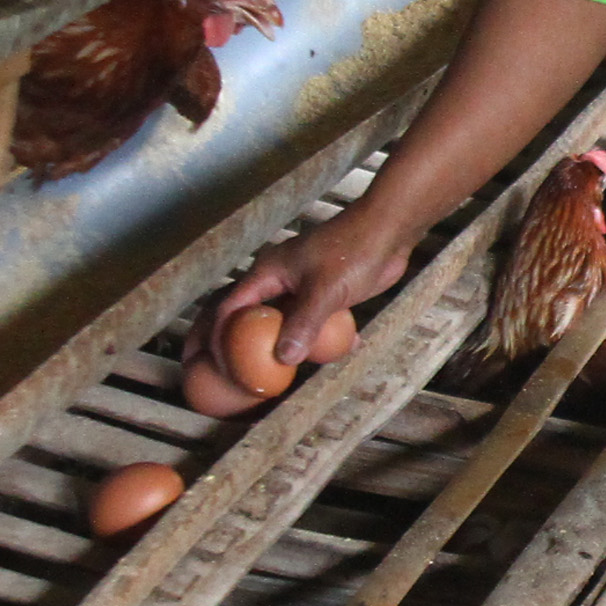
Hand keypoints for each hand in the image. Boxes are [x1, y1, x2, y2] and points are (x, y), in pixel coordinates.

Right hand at [214, 203, 417, 365]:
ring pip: (280, 322)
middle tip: (234, 374)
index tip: (221, 365)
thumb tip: (283, 358)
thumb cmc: (353, 251)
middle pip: (248, 317)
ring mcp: (300, 287)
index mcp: (267, 272)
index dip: (218, 336)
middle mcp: (277, 280)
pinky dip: (315, 338)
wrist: (387, 231)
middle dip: (239, 344)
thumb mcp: (325, 290)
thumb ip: (303, 323)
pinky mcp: (321, 294)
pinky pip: (309, 322)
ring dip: (279, 345)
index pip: (230, 307)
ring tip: (276, 375)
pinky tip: (332, 355)